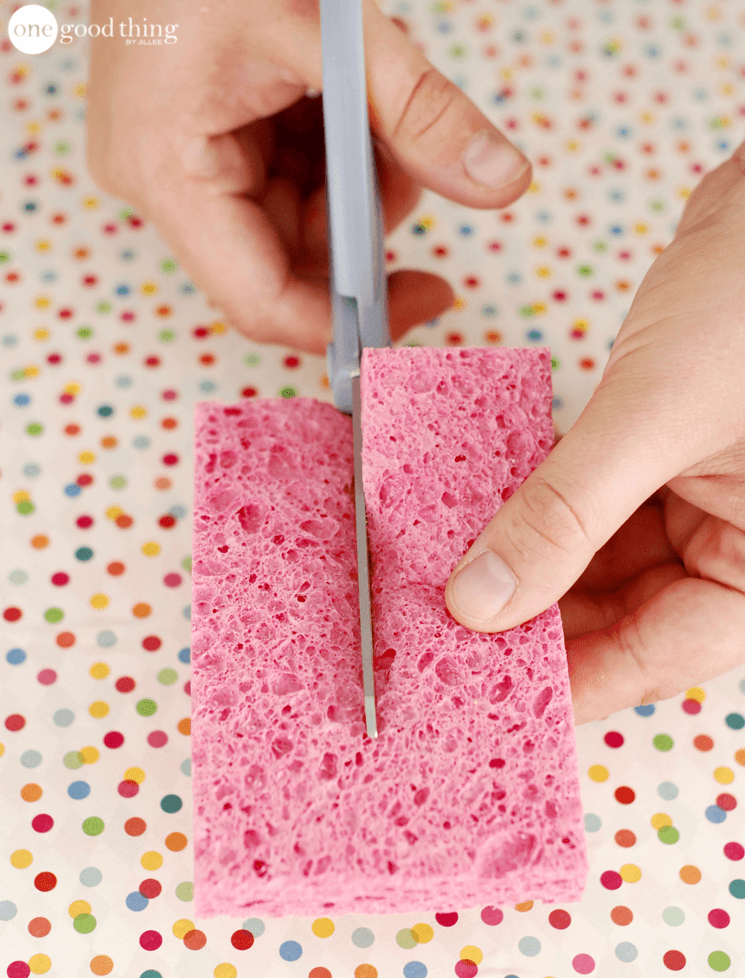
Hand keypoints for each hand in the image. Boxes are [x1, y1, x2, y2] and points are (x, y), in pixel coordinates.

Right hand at [86, 0, 530, 352]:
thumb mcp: (331, 28)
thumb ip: (419, 113)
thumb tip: (503, 182)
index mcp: (168, 171)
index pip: (261, 300)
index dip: (349, 320)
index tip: (429, 299)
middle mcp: (164, 183)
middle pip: (287, 260)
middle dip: (366, 222)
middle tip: (416, 163)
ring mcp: (183, 163)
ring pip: (297, 219)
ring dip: (360, 181)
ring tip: (381, 112)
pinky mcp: (208, 141)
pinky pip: (289, 178)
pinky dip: (339, 154)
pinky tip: (353, 105)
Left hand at [445, 141, 744, 724]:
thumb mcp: (656, 413)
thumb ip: (565, 512)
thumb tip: (481, 601)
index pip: (652, 659)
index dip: (563, 682)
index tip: (477, 691)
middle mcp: (732, 546)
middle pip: (618, 619)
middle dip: (531, 622)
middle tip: (441, 636)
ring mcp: (696, 504)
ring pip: (595, 566)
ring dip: (525, 568)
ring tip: (446, 582)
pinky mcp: (659, 461)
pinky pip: (589, 508)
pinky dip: (536, 513)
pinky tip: (481, 520)